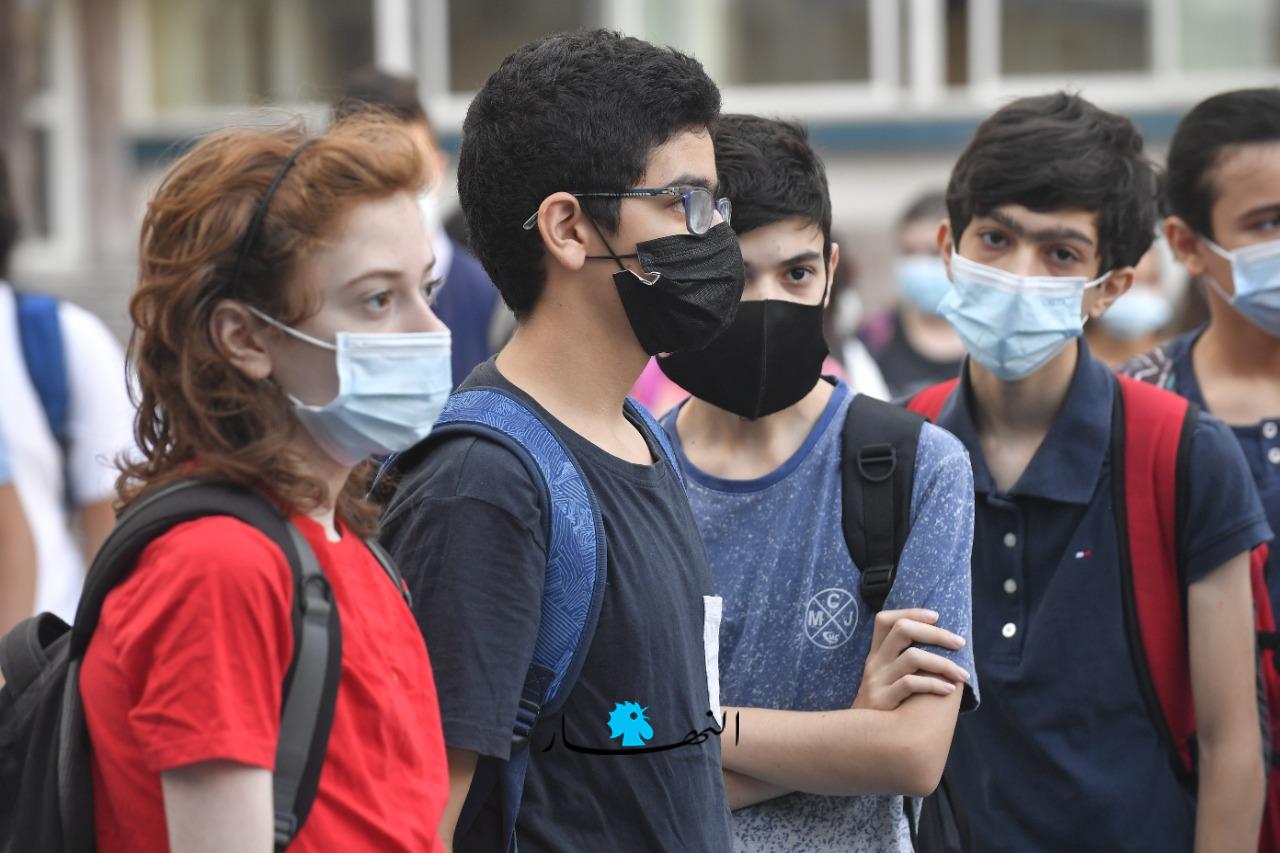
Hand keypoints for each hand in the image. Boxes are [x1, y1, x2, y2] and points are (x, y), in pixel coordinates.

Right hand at [853, 608, 968, 710]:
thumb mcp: (885, 678)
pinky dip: (934, 684)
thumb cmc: (884, 706)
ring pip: (912, 657)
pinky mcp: (882, 699)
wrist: (858, 738)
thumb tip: (943, 648)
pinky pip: (910, 684)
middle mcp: (875, 662)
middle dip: (936, 633)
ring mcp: (877, 680)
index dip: (911, 612)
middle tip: (960, 643)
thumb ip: (903, 662)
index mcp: (877, 653)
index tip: (936, 616)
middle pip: (902, 630)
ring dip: (942, 663)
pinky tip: (948, 690)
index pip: (886, 620)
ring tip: (962, 675)